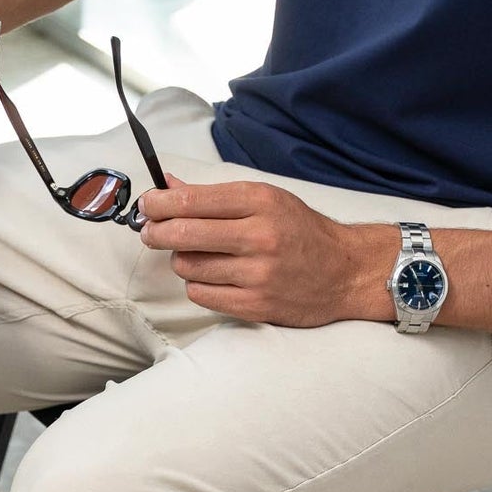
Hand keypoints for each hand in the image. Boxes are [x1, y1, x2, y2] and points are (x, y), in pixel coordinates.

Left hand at [137, 174, 395, 325]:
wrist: (346, 271)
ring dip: (183, 261)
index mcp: (261, 202)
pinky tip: (212, 277)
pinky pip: (202, 295)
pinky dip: (198, 286)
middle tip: (150, 231)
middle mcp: (259, 236)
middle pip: (184, 234)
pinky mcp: (255, 305)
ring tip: (198, 255)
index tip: (146, 205)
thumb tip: (168, 186)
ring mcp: (258, 274)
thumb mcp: (267, 200)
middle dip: (156, 232)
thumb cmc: (302, 232)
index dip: (159, 204)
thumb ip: (216, 196)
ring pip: (189, 267)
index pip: (193, 200)